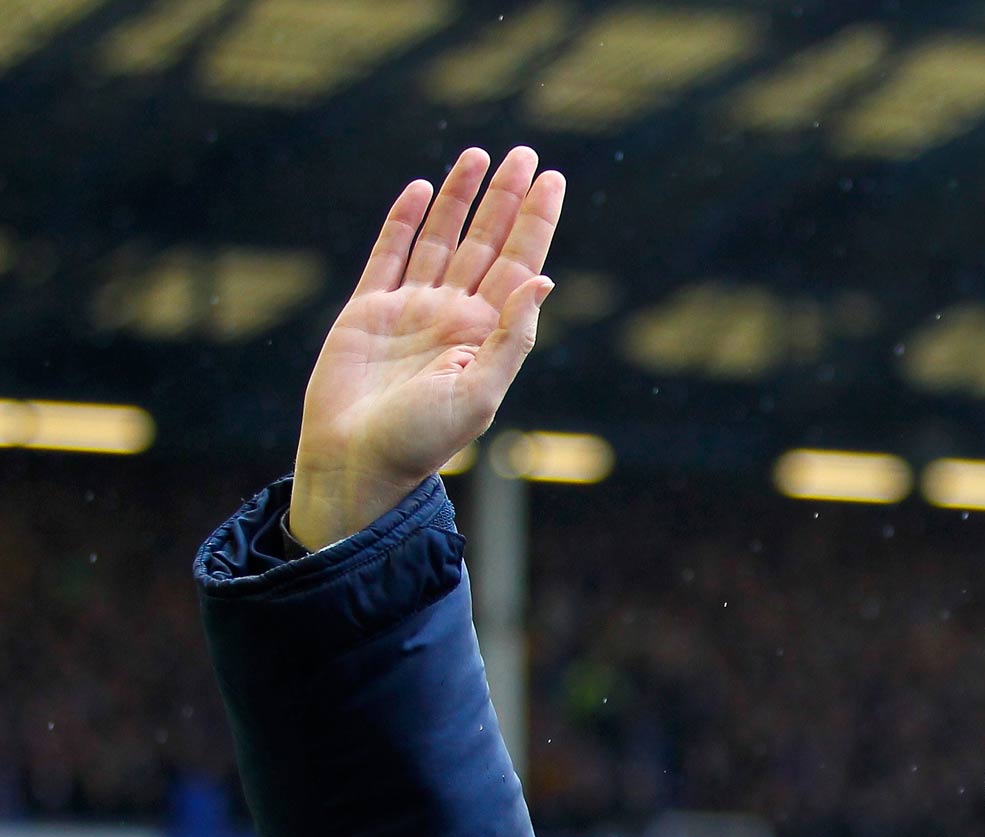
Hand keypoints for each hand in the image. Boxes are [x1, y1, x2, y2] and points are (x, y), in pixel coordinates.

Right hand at [291, 146, 565, 548]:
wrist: (357, 462)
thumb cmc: (421, 440)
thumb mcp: (479, 393)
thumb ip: (512, 337)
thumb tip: (543, 279)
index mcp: (485, 335)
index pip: (519, 264)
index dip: (536, 222)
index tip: (554, 179)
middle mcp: (453, 317)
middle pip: (486, 242)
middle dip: (506, 198)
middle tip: (526, 153)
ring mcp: (410, 310)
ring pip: (441, 239)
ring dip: (460, 198)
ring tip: (478, 155)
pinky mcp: (367, 311)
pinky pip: (390, 254)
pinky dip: (404, 221)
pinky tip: (421, 189)